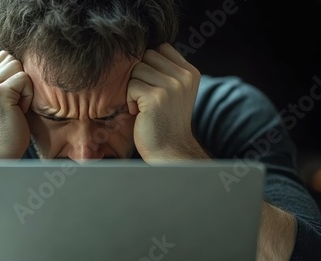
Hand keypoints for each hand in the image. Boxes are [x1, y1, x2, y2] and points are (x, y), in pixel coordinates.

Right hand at [0, 51, 32, 161]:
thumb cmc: (7, 130)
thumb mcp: (2, 101)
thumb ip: (5, 82)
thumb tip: (21, 63)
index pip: (3, 57)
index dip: (15, 73)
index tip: (15, 97)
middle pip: (11, 58)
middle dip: (21, 78)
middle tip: (17, 102)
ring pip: (17, 66)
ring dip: (25, 87)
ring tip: (18, 106)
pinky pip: (24, 79)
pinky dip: (28, 95)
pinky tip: (20, 111)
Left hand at [127, 43, 206, 162]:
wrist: (170, 152)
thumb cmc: (165, 123)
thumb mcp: (174, 93)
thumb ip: (166, 71)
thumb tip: (144, 50)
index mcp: (190, 73)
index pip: (162, 48)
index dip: (150, 64)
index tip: (151, 86)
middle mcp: (184, 77)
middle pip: (147, 55)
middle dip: (140, 75)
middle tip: (145, 97)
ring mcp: (171, 86)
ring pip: (137, 69)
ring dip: (133, 88)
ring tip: (143, 107)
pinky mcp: (156, 97)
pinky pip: (131, 85)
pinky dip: (130, 100)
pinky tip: (140, 113)